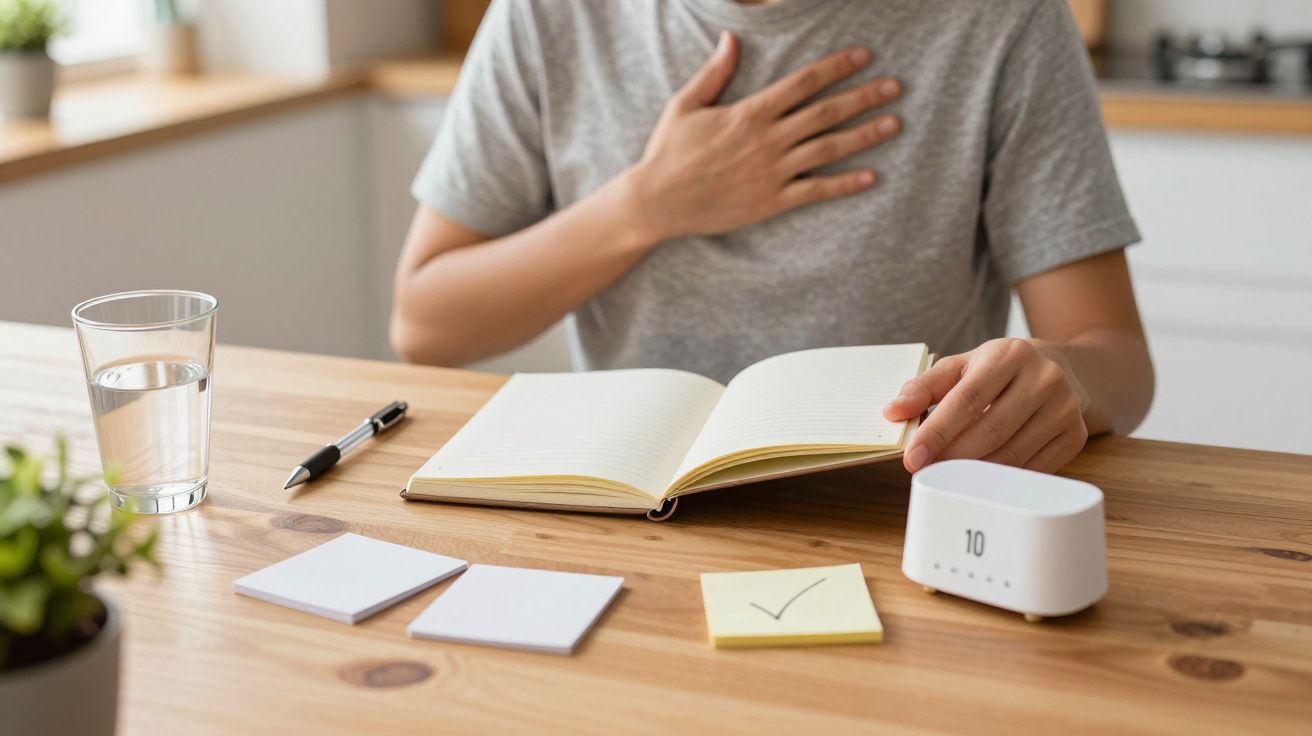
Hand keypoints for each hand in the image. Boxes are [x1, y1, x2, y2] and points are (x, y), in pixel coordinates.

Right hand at [627, 31, 901, 242]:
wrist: (658, 201)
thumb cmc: (668, 152)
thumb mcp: (686, 104)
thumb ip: (714, 73)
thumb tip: (730, 38)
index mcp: (750, 112)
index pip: (804, 82)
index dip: (836, 67)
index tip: (863, 56)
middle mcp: (768, 140)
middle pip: (826, 112)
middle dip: (863, 97)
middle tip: (895, 86)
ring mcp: (773, 172)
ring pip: (829, 149)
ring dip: (864, 135)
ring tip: (894, 123)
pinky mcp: (772, 201)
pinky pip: (816, 191)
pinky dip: (845, 184)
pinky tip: (871, 176)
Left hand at [883, 338, 1090, 473]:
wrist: (1063, 370)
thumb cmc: (999, 371)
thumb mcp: (961, 367)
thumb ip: (924, 387)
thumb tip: (893, 412)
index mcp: (1009, 354)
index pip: (967, 399)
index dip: (937, 432)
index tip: (912, 458)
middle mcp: (1043, 377)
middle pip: (991, 429)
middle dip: (953, 457)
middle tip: (927, 473)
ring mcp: (1064, 407)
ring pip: (1013, 453)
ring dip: (975, 473)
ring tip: (949, 478)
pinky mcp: (1075, 434)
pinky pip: (1034, 468)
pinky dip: (1004, 480)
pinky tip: (983, 481)